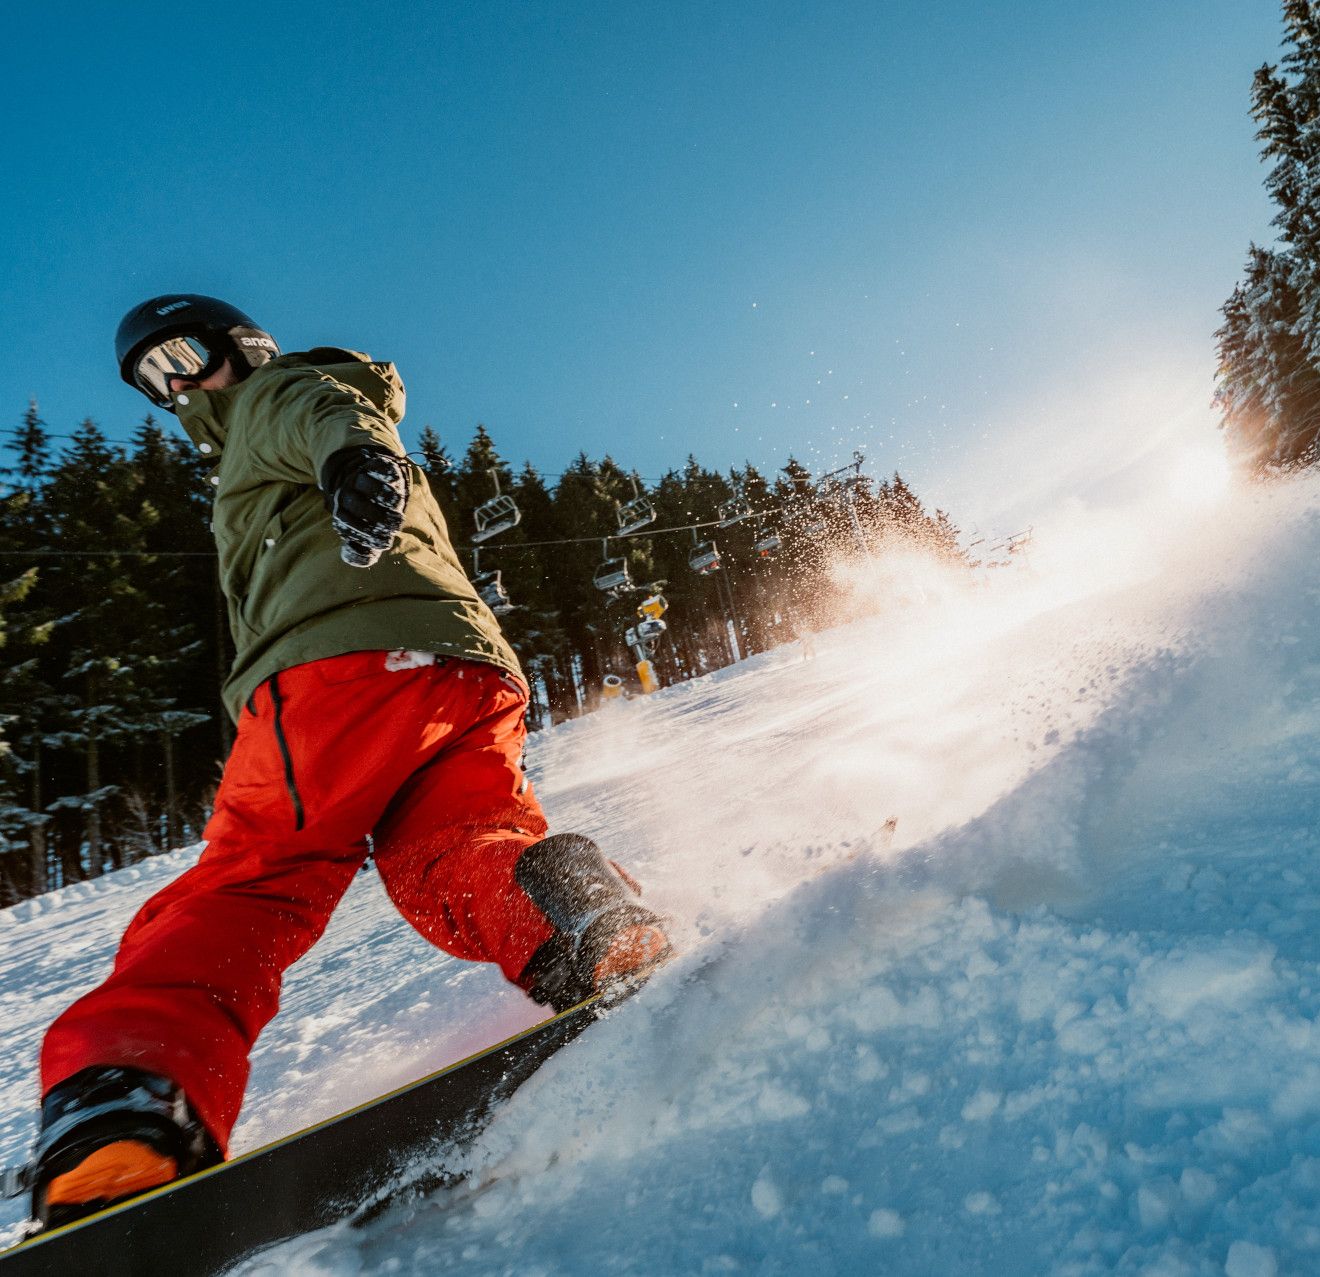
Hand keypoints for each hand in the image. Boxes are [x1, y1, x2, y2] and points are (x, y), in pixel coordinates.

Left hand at [320, 446, 409, 567]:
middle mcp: (345, 494)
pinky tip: (399, 490)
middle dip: (378, 517)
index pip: (348, 524)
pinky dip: (389, 478)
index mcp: (341, 513)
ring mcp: (357, 477)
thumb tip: (363, 559)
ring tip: (398, 507)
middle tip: (395, 525)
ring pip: (366, 484)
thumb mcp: (363, 534)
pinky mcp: (373, 465)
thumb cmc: (369, 518)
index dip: (368, 536)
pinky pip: (379, 469)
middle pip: (356, 504)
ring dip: (384, 497)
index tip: (385, 542)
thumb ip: (363, 551)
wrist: (368, 482)